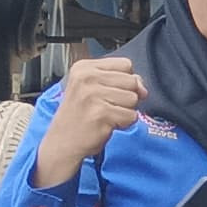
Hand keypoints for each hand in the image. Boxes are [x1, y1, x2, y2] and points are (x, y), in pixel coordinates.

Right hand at [37, 56, 144, 183]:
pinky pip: (131, 116)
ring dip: (124, 111)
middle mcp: (86, 78)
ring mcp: (93, 95)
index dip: (126, 80)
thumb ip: (120, 80)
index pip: (125, 64)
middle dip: (126, 97)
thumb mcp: (94, 89)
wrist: (63, 142)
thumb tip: (143, 88)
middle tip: (106, 106)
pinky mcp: (101, 113)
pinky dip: (123, 124)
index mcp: (84, 68)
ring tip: (105, 115)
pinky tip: (106, 124)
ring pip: (133, 99)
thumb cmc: (81, 115)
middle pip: (132, 81)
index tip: (111, 91)